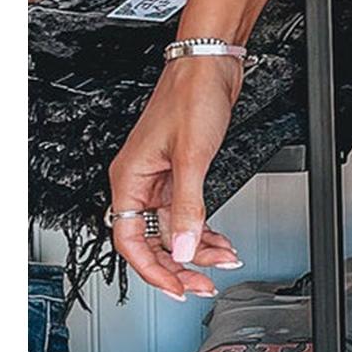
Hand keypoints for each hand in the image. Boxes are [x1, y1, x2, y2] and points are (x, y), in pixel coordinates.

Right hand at [107, 57, 243, 299]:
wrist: (210, 64)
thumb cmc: (192, 95)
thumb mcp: (191, 156)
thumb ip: (187, 206)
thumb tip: (183, 248)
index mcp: (130, 178)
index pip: (130, 241)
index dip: (152, 270)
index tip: (176, 287)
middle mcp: (141, 180)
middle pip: (153, 239)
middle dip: (180, 263)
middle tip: (203, 283)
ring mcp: (161, 176)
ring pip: (173, 227)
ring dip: (197, 246)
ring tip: (222, 260)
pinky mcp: (180, 169)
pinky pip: (186, 211)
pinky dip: (203, 226)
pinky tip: (219, 239)